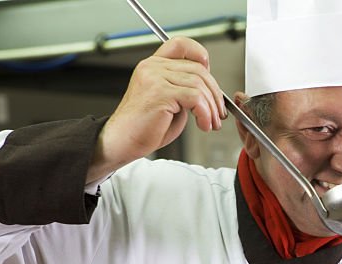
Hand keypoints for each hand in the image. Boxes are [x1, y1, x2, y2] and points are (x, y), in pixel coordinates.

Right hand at [91, 37, 226, 180]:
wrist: (123, 141)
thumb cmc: (145, 127)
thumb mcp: (169, 102)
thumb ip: (184, 89)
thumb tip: (209, 89)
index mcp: (153, 66)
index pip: (181, 45)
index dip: (199, 54)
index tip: (210, 75)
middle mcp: (153, 67)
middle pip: (198, 69)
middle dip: (215, 94)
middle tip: (218, 112)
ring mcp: (155, 78)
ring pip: (199, 84)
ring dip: (211, 108)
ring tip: (211, 123)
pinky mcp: (160, 93)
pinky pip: (194, 98)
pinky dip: (205, 113)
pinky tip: (203, 125)